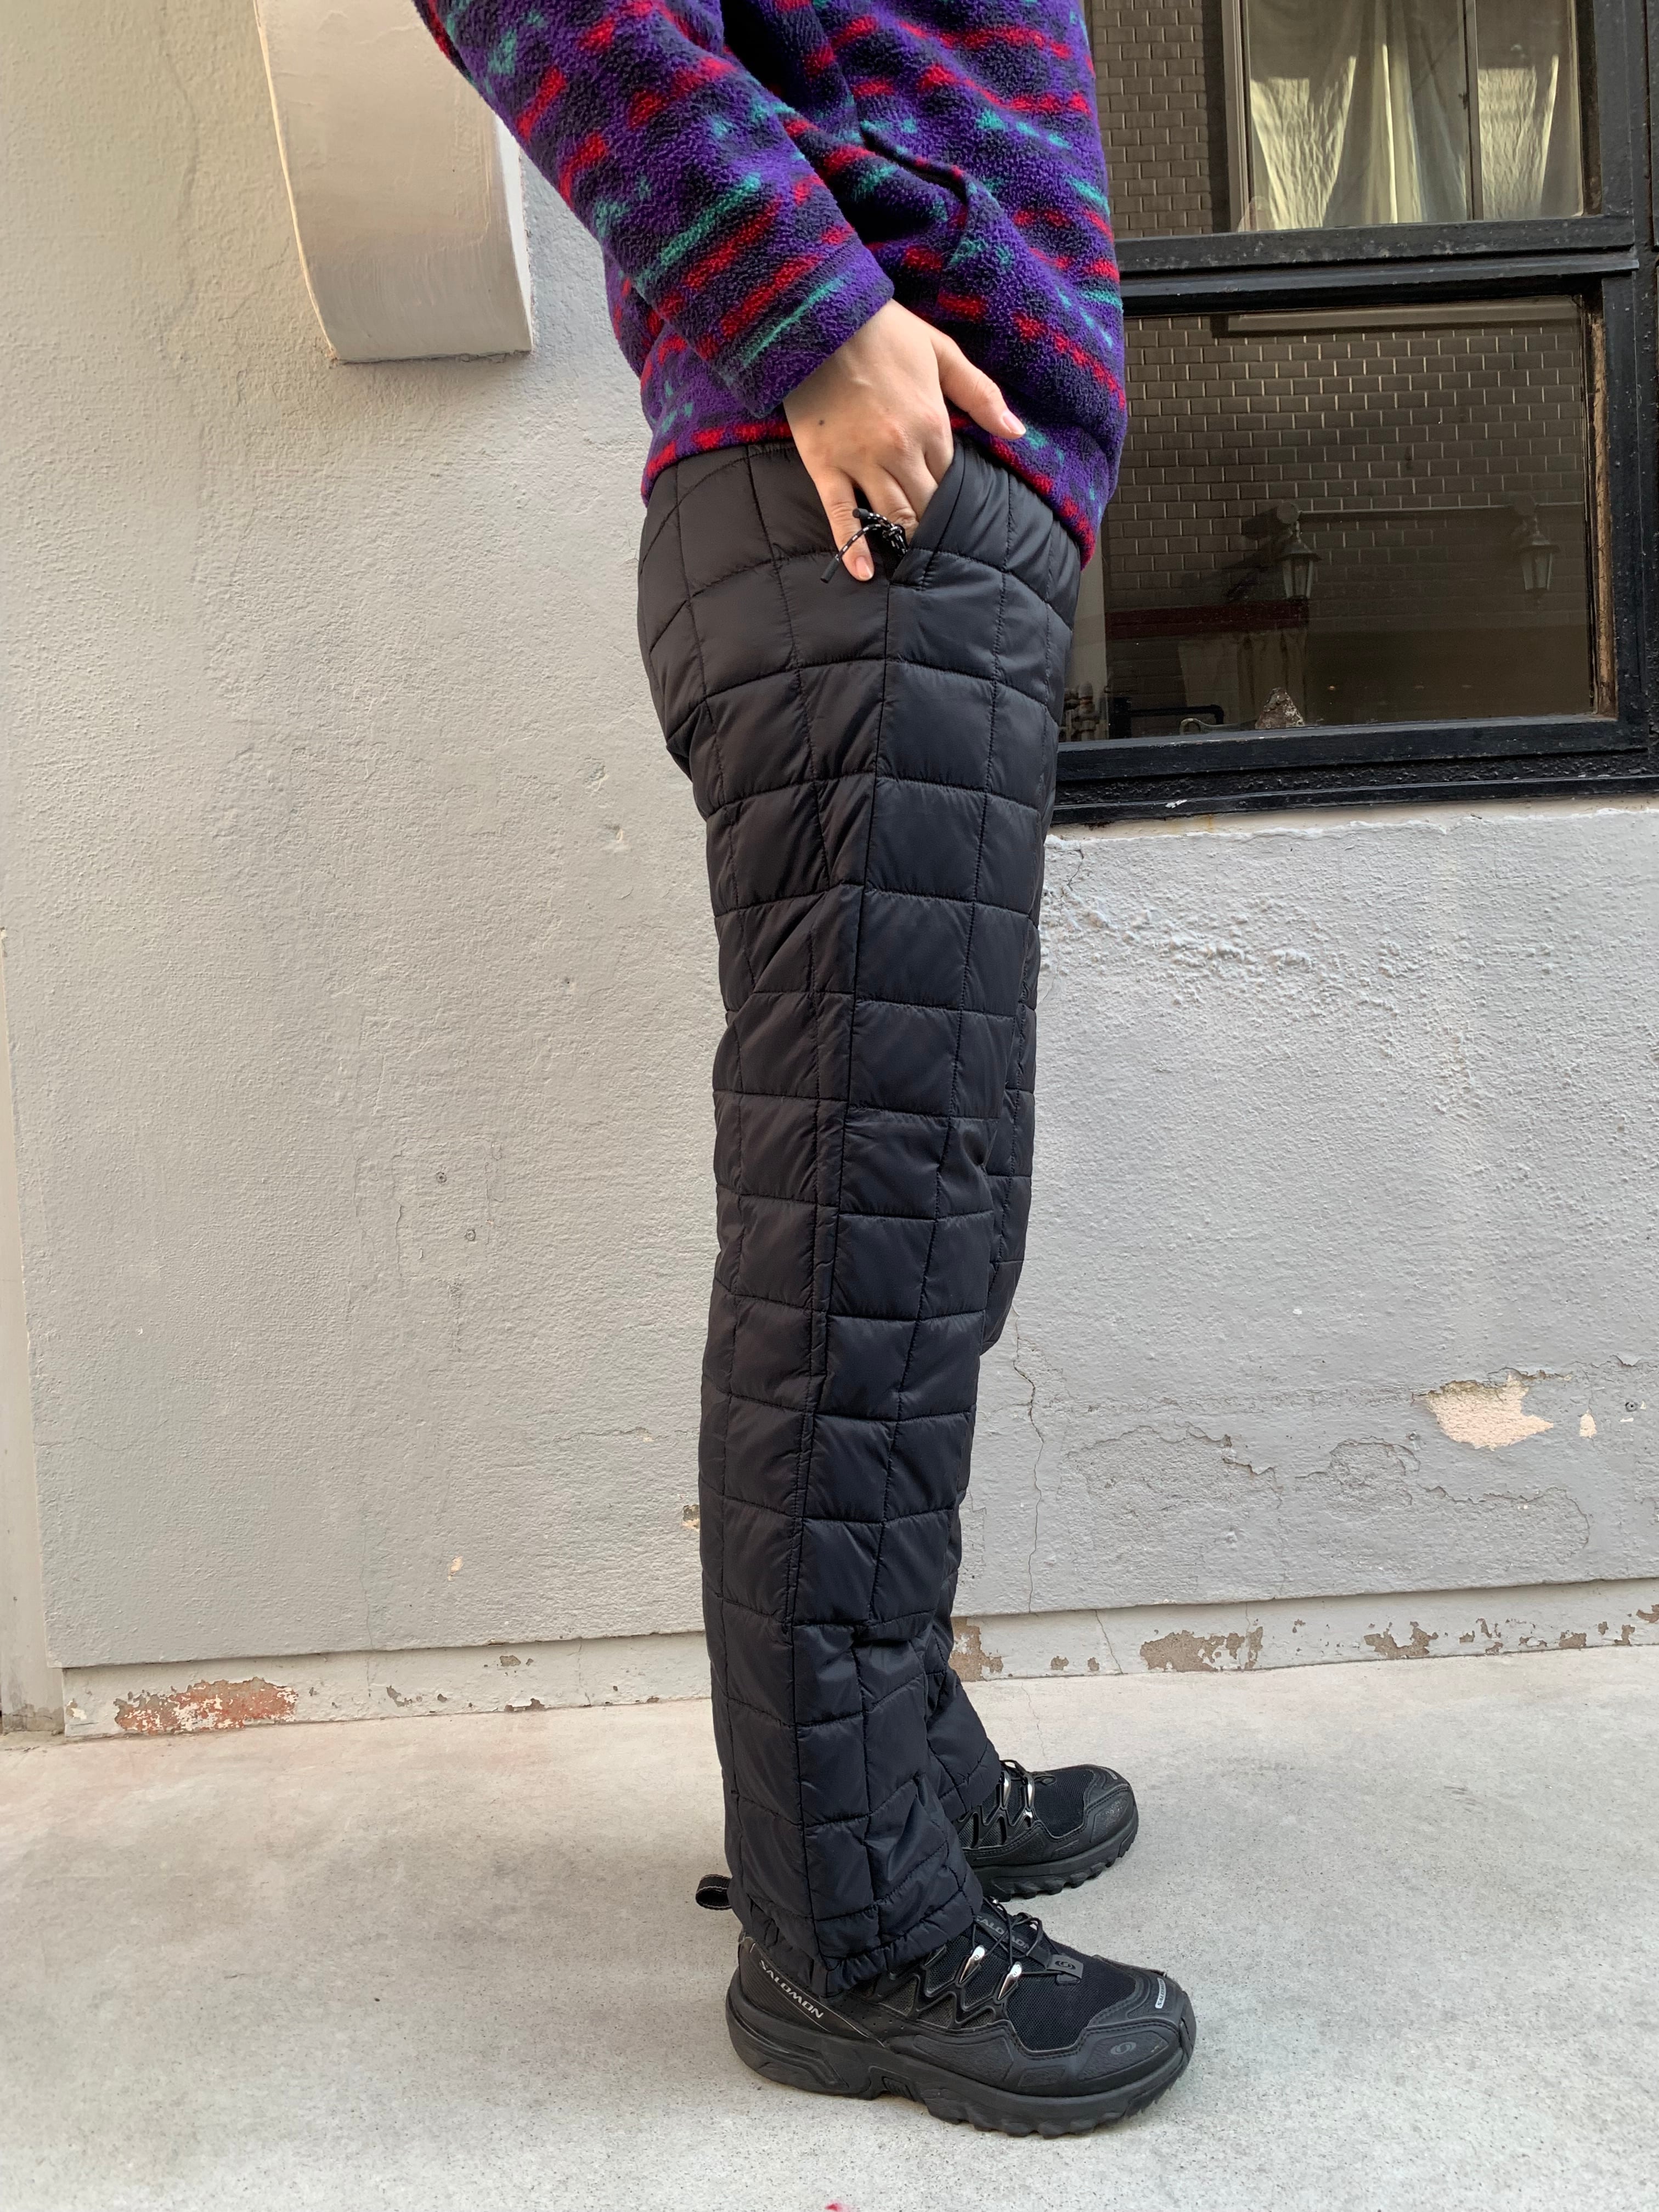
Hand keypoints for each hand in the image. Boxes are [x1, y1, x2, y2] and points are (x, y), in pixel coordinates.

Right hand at [782, 300, 1024, 579]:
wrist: (819, 315)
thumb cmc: (883, 331)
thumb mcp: (942, 352)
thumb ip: (981, 394)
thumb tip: (1017, 431)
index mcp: (932, 425)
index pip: (953, 480)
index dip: (956, 498)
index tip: (960, 514)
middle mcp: (900, 451)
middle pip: (926, 506)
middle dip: (935, 527)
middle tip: (940, 548)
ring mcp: (860, 461)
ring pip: (890, 515)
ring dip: (904, 540)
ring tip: (913, 563)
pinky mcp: (824, 465)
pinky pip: (840, 514)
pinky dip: (853, 546)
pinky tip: (865, 572)